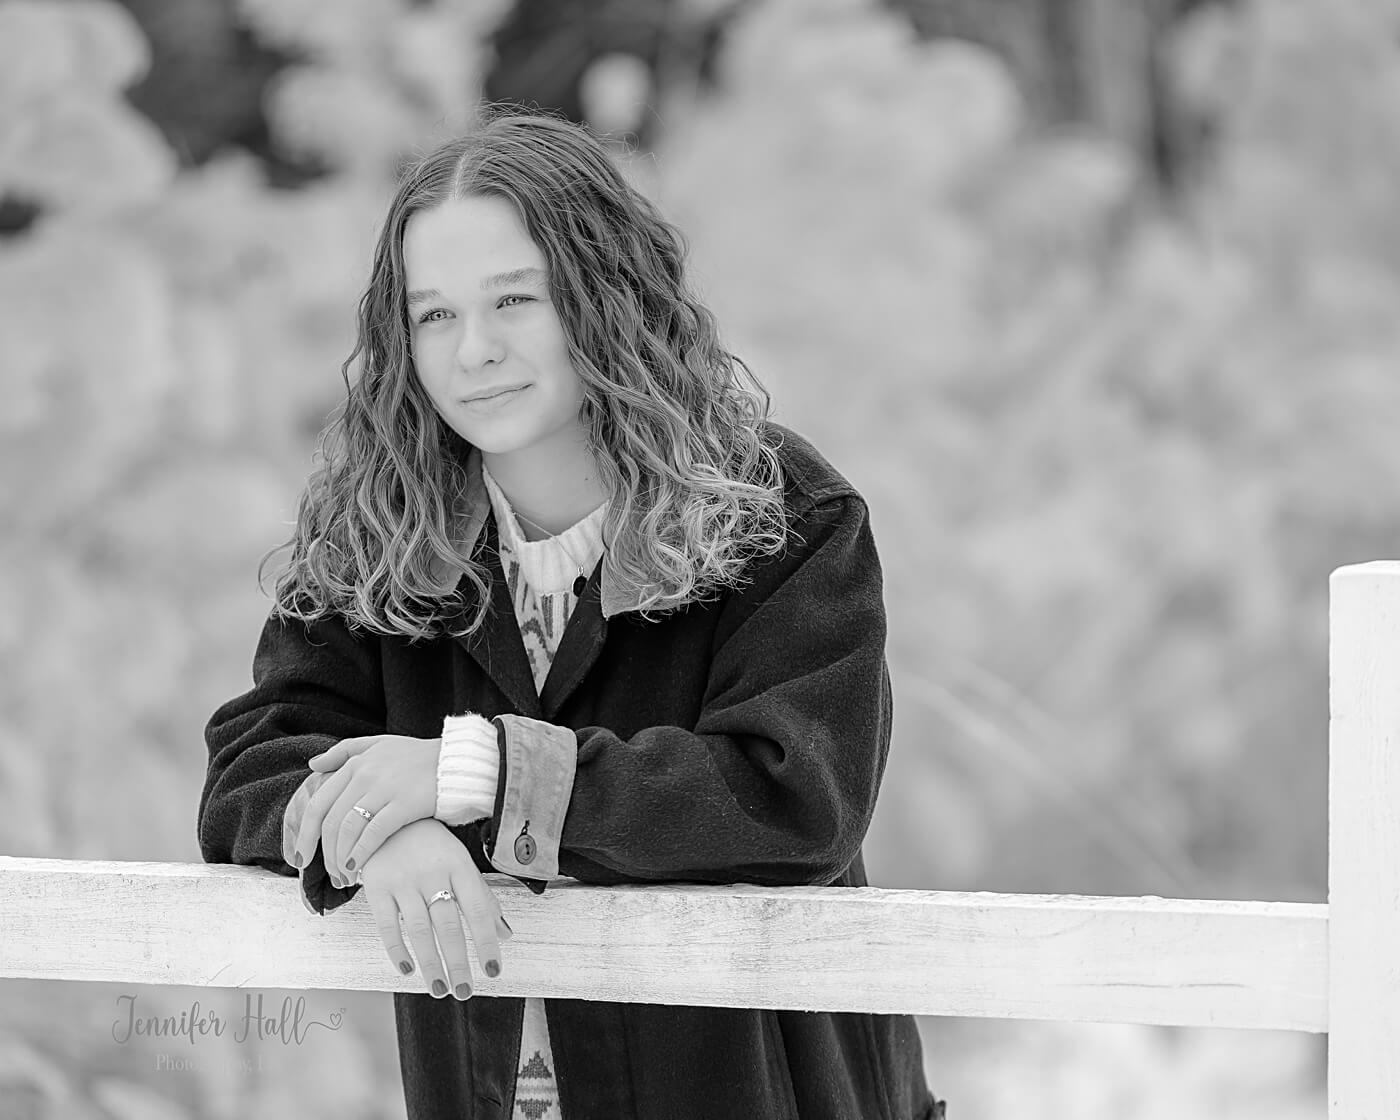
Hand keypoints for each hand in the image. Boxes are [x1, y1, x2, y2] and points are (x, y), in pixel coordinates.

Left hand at [290, 734, 440, 884]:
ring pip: (348, 830)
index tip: (301, 857)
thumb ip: (344, 752)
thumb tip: (313, 764)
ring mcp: (384, 789)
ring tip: (344, 877)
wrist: (456, 760)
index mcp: (356, 764)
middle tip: (323, 874)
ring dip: (341, 859)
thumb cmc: (418, 756)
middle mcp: (365, 775)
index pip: (319, 803)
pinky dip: (361, 853)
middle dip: (322, 853)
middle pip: (330, 821)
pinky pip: (373, 833)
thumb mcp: (379, 743)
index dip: (304, 834)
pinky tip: (358, 868)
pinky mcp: (403, 804)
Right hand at [359, 818, 512, 998]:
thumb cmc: (432, 845)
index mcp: (459, 865)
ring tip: (439, 989)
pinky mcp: (377, 886)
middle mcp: (433, 873)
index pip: (478, 910)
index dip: (486, 942)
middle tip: (465, 992)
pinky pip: (387, 924)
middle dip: (458, 962)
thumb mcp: (460, 863)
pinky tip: (407, 970)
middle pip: (448, 924)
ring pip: (419, 929)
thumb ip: (483, 897)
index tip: (493, 971)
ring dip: (430, 963)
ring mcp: (403, 880)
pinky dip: (396, 949)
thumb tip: (506, 934)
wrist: (386, 817)